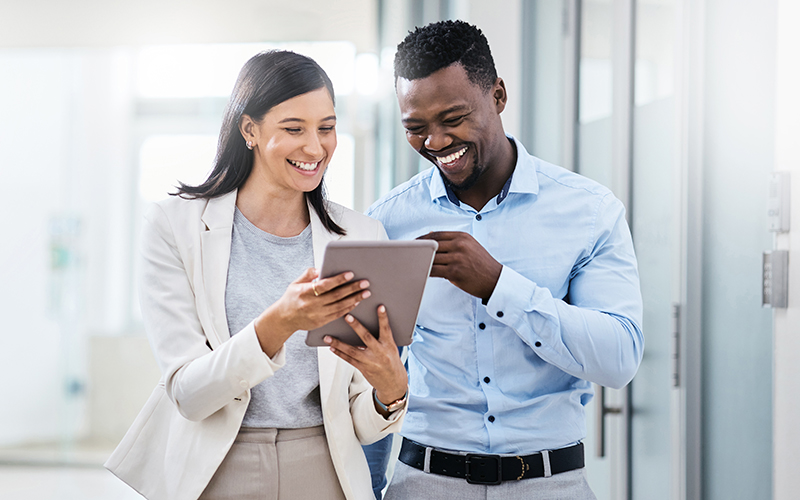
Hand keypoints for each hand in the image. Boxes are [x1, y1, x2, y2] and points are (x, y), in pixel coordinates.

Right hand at [255, 267, 369, 356]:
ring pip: (340, 306)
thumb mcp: (295, 283)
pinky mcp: (321, 322)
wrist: (284, 319)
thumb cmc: (291, 298)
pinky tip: (356, 302)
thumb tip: (320, 268)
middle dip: (352, 289)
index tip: (350, 274)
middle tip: (365, 283)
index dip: (338, 279)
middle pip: (336, 296)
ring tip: (365, 292)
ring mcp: (317, 315)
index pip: (325, 285)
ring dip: (354, 299)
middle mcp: (312, 304)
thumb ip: (308, 274)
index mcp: (305, 292)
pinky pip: (338, 315)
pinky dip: (348, 308)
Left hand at [325, 306, 407, 415]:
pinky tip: (332, 347)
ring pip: (352, 350)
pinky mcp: (363, 369)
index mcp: (389, 346)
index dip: (383, 318)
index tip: (380, 307)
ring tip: (328, 337)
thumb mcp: (392, 349)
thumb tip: (368, 325)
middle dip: (356, 326)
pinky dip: (340, 353)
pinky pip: (349, 360)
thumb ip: (382, 338)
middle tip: (347, 317)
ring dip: (338, 343)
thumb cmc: (392, 363)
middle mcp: (379, 353)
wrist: (393, 384)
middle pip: (366, 337)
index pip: (386, 329)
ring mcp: (370, 362)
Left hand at [417, 231, 502, 300]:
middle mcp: (459, 245)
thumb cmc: (481, 264)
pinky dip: (425, 272)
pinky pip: (434, 270)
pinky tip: (421, 273)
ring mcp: (457, 258)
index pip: (436, 235)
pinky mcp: (455, 272)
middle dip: (419, 250)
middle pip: (431, 245)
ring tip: (412, 264)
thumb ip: (453, 241)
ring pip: (431, 258)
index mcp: (462, 237)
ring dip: (420, 262)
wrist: (495, 280)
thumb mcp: (470, 246)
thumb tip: (432, 238)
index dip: (422, 239)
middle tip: (408, 254)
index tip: (414, 243)